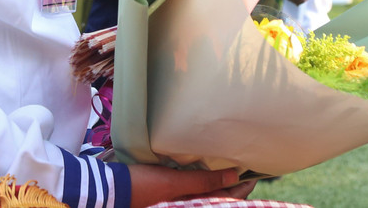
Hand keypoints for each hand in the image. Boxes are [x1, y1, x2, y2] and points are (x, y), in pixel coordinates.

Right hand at [127, 164, 246, 207]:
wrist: (112, 190)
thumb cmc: (144, 187)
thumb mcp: (176, 183)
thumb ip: (205, 181)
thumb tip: (236, 176)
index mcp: (192, 206)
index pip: (227, 199)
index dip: (242, 188)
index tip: (254, 173)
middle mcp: (187, 205)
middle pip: (218, 197)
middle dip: (232, 184)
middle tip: (243, 166)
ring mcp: (178, 200)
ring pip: (205, 193)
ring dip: (217, 181)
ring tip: (227, 164)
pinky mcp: (169, 194)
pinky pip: (192, 189)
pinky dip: (201, 180)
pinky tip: (202, 167)